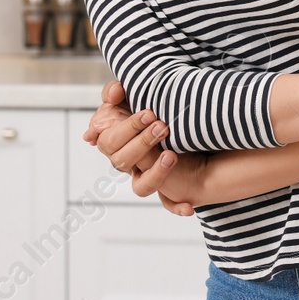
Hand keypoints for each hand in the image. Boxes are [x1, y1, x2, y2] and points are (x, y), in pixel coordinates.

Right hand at [85, 80, 195, 214]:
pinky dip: (176, 205)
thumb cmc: (146, 108)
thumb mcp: (129, 97)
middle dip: (142, 142)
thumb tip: (115, 92)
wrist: (174, 123)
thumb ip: (117, 92)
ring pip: (141, 187)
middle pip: (122, 160)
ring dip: (156, 173)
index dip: (127, 128)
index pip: (109, 140)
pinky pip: (167, 202)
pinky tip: (189, 206)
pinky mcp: (164, 187)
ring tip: (171, 155)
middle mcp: (126, 162)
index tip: (149, 114)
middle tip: (162, 126)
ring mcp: (144, 176)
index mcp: (113, 142)